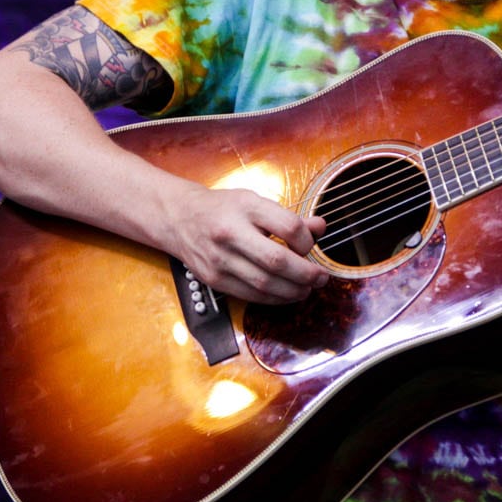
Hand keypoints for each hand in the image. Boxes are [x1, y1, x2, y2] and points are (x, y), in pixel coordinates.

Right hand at [166, 186, 327, 303]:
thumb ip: (288, 218)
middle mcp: (231, 233)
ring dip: (293, 291)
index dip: (306, 241)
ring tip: (308, 289)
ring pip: (265, 284)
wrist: (179, 218)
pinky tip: (286, 294)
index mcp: (246, 208)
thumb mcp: (256, 202)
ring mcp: (220, 259)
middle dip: (306, 274)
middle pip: (277, 261)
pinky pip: (250, 295)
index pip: (287, 226)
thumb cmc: (224, 209)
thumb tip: (320, 227)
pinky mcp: (214, 279)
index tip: (310, 246)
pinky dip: (274, 299)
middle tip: (321, 277)